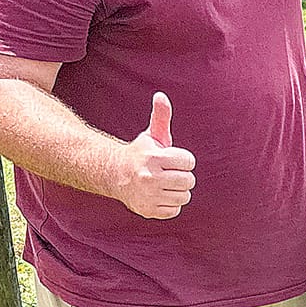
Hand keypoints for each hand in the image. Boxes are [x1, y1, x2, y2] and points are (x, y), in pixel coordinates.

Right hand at [112, 92, 195, 219]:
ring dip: (177, 190)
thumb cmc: (141, 153)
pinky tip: (158, 195)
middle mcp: (149, 178)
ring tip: (163, 183)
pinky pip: (175, 210)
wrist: (115, 175)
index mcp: (153, 158)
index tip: (170, 159)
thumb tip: (161, 96)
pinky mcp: (148, 210)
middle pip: (189, 181)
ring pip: (184, 196)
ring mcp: (148, 196)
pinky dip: (170, 204)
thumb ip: (161, 116)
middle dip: (182, 175)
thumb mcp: (152, 135)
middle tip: (168, 172)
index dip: (183, 160)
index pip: (189, 162)